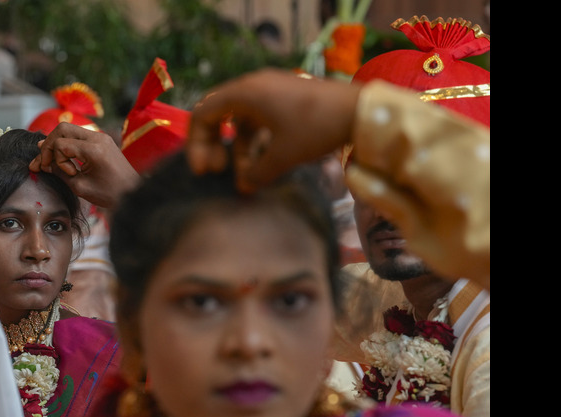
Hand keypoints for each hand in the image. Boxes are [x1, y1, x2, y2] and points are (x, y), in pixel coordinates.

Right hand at [29, 123, 139, 208]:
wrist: (132, 192)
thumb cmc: (109, 194)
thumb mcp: (80, 187)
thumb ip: (60, 173)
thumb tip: (45, 164)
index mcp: (93, 149)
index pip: (60, 144)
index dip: (55, 160)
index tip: (65, 174)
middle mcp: (97, 138)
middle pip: (62, 128)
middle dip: (49, 145)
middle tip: (43, 162)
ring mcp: (100, 137)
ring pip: (69, 129)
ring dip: (57, 144)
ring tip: (47, 160)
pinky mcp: (101, 140)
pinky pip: (78, 136)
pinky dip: (67, 144)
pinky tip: (59, 155)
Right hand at [186, 69, 360, 191]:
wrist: (363, 111)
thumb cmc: (316, 128)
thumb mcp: (283, 155)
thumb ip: (256, 172)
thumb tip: (244, 186)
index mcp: (245, 93)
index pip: (203, 114)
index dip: (197, 144)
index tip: (204, 171)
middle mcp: (254, 87)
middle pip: (219, 115)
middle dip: (214, 146)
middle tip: (218, 171)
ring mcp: (272, 91)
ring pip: (242, 122)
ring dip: (240, 150)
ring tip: (247, 178)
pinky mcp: (287, 99)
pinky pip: (260, 120)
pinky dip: (257, 142)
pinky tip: (265, 164)